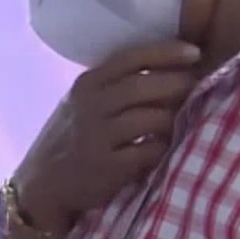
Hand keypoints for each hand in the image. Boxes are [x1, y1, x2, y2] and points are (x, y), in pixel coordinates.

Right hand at [15, 40, 201, 231]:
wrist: (42, 185)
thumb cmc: (70, 139)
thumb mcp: (81, 103)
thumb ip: (114, 86)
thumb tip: (168, 70)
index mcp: (86, 85)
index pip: (131, 58)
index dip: (166, 52)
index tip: (194, 52)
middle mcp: (90, 106)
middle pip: (145, 86)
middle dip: (178, 83)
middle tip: (197, 86)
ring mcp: (97, 137)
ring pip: (152, 118)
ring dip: (174, 118)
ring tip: (183, 120)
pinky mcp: (108, 167)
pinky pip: (150, 151)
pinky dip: (164, 147)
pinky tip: (165, 148)